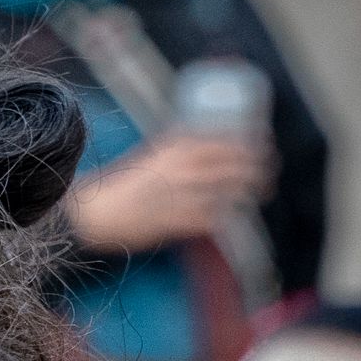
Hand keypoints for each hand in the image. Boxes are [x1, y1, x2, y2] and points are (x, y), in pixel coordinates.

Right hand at [62, 132, 266, 252]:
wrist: (92, 213)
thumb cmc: (118, 184)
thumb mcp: (148, 155)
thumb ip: (176, 146)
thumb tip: (204, 139)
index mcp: (174, 148)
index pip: (224, 141)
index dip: (248, 143)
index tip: (262, 144)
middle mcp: (181, 169)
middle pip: (233, 166)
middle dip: (256, 169)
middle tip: (267, 172)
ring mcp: (179, 196)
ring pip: (228, 192)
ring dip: (247, 192)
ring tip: (258, 192)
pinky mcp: (175, 221)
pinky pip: (211, 219)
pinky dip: (222, 216)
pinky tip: (228, 215)